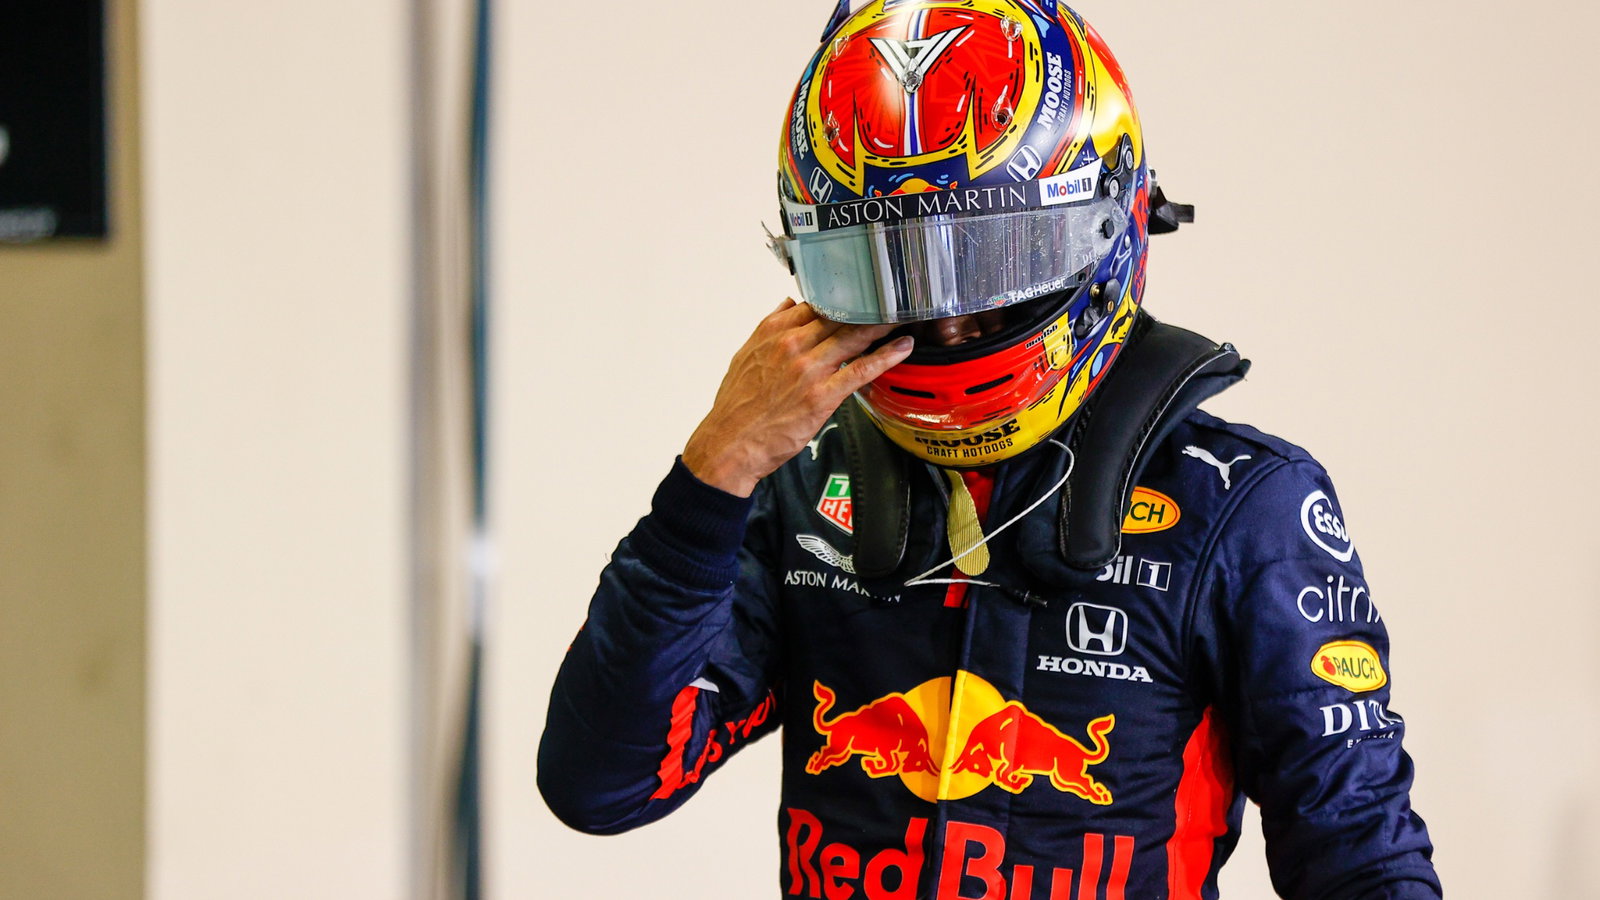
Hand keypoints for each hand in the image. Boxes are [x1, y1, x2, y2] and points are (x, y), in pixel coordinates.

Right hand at [683, 299, 913, 496]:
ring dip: (883, 324)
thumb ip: (769, 327)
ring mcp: (809, 369)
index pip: (815, 304)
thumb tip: (788, 305)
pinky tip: (903, 347)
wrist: (729, 444)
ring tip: (905, 315)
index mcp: (773, 332)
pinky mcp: (822, 395)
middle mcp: (792, 345)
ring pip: (853, 337)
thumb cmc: (737, 406)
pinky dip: (885, 356)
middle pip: (839, 316)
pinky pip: (861, 369)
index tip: (861, 294)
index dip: (842, 298)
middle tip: (893, 298)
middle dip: (868, 306)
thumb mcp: (745, 355)